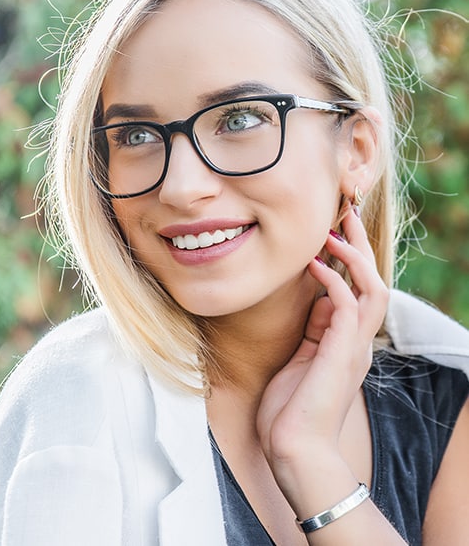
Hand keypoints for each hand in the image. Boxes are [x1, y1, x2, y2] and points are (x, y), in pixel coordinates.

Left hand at [256, 206, 388, 509]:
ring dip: (354, 257)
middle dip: (360, 246)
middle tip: (345, 213)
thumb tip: (317, 298)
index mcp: (348, 343)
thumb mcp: (302, 359)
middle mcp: (358, 342)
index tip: (331, 232)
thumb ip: (315, 330)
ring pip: (372, 289)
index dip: (349, 259)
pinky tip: (313, 266)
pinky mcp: (341, 355)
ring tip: (334, 230)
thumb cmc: (290, 410)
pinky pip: (346, 307)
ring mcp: (354, 348)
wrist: (293, 451)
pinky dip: (333, 282)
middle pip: (373, 282)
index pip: (360, 290)